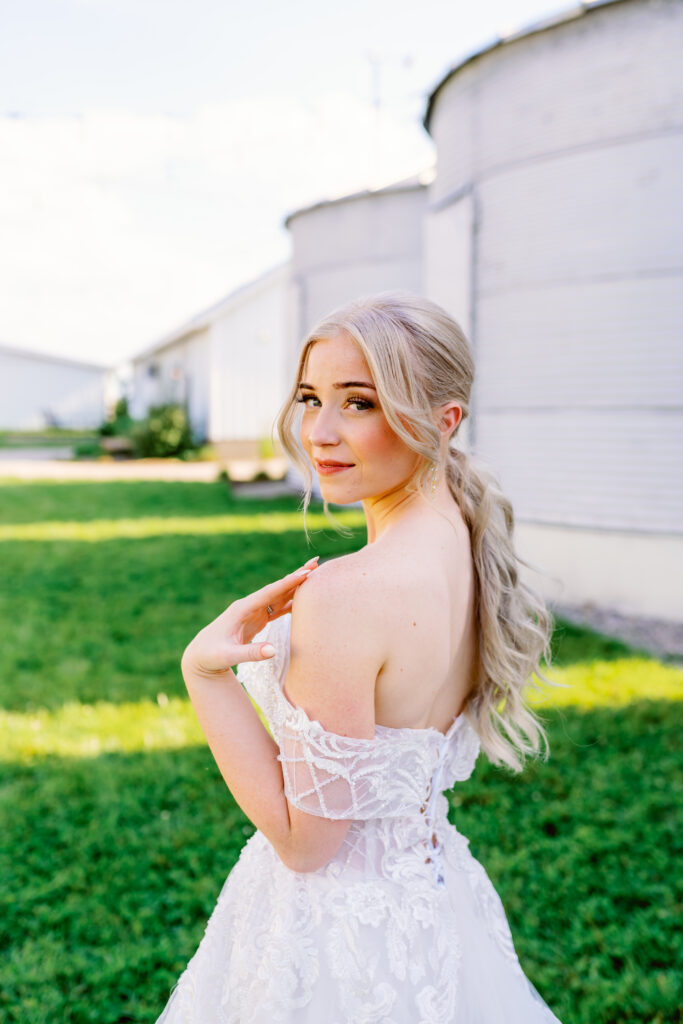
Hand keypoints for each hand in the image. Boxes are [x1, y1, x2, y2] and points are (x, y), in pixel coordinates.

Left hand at [181, 556, 319, 676]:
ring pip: (278, 596)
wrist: (201, 656)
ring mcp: (254, 611)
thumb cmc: (212, 656)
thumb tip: (273, 651)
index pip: (268, 593)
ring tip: (314, 575)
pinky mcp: (257, 619)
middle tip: (315, 564)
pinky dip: (291, 601)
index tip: (305, 573)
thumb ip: (250, 653)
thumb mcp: (229, 656)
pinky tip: (304, 597)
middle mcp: (249, 606)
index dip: (287, 583)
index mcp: (241, 609)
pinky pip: (277, 607)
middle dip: (295, 577)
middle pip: (276, 589)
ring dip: (295, 586)